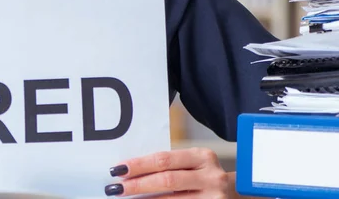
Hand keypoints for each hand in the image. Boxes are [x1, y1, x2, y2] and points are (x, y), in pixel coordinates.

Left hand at [106, 148, 230, 198]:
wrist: (235, 195)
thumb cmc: (204, 177)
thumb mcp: (193, 165)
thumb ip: (170, 165)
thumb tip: (131, 171)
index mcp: (202, 157)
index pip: (165, 159)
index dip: (140, 165)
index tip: (119, 169)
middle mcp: (211, 177)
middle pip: (167, 180)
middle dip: (138, 185)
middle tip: (116, 188)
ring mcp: (215, 198)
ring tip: (127, 198)